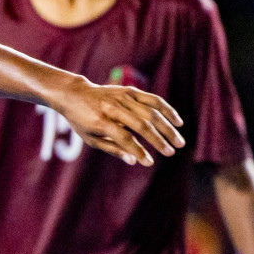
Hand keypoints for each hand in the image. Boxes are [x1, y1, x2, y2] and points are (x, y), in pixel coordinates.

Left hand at [52, 77, 184, 166]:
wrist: (74, 94)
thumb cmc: (81, 120)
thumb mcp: (90, 138)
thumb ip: (113, 149)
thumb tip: (135, 161)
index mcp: (100, 121)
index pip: (124, 138)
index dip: (138, 151)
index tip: (149, 163)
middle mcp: (113, 108)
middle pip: (141, 125)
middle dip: (159, 140)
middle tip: (171, 152)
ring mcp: (123, 97)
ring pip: (151, 112)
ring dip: (168, 128)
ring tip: (179, 142)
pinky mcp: (130, 90)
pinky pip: (153, 100)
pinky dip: (167, 110)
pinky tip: (178, 122)